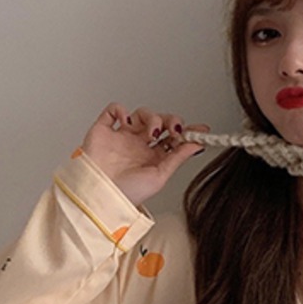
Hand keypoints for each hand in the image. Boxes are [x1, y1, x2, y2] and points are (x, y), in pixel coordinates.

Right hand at [79, 103, 210, 206]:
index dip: (186, 132)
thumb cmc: (127, 192)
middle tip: (175, 129)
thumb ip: (178, 158)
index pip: (173, 139)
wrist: (102, 193)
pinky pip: (114, 110)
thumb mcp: (160, 176)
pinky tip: (128, 121)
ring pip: (141, 114)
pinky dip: (121, 110)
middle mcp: (139, 145)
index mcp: (153, 157)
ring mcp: (122, 136)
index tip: (200, 130)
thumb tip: (197, 144)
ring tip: (151, 131)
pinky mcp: (105, 130)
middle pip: (160, 122)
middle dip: (171, 121)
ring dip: (151, 117)